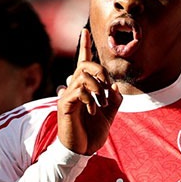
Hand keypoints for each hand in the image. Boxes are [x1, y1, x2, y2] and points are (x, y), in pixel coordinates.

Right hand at [57, 26, 119, 154]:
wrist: (82, 150)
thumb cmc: (92, 132)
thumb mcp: (110, 114)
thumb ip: (114, 99)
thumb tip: (115, 86)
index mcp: (84, 88)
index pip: (83, 63)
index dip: (84, 46)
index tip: (86, 31)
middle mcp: (73, 88)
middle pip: (85, 64)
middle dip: (101, 71)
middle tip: (108, 87)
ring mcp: (67, 95)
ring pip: (83, 75)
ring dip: (98, 87)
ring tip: (102, 103)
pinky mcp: (64, 105)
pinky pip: (78, 90)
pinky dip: (90, 97)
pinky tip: (93, 109)